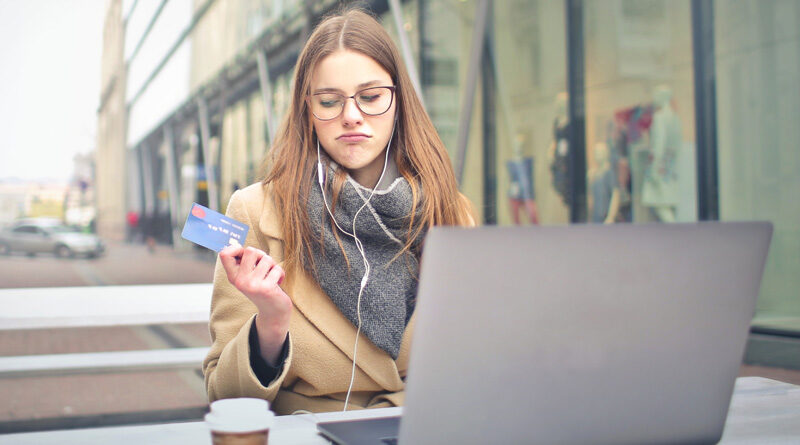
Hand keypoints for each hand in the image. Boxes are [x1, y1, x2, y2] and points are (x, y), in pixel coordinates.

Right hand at [219, 246, 291, 364]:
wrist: (273, 312)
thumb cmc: (262, 288)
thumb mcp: (248, 276)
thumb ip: (243, 262)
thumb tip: (234, 244)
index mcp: (233, 276)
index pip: (224, 254)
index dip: (236, 248)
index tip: (245, 253)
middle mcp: (240, 281)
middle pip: (250, 250)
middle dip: (261, 255)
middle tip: (264, 266)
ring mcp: (252, 285)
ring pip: (266, 259)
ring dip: (273, 265)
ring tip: (271, 276)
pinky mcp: (266, 288)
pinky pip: (277, 269)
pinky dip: (280, 274)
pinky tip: (277, 283)